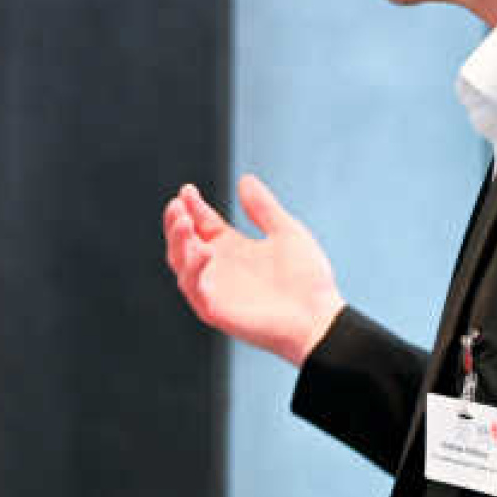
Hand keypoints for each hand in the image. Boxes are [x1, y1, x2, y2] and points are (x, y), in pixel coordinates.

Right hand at [161, 176, 344, 365]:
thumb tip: (245, 179)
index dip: (193, 206)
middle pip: (183, 242)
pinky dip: (193, 271)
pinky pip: (194, 290)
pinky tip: (203, 252)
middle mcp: (218, 267)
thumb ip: (263, 208)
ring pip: (181, 264)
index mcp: (232, 248)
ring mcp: (214, 289)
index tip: (188, 190)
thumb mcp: (285, 232)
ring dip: (178, 242)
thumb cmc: (307, 279)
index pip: (202, 223)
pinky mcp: (215, 310)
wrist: (319, 318)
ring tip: (183, 222)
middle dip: (176, 222)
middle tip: (178, 205)